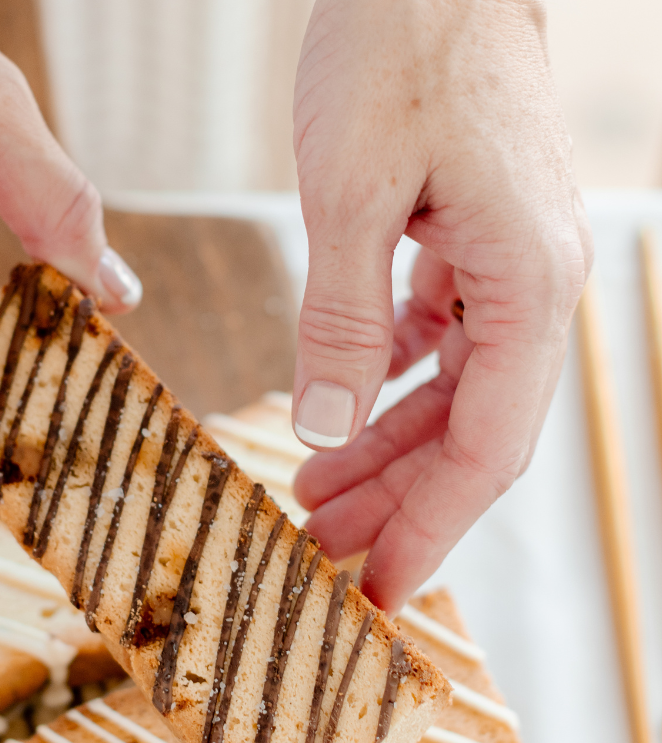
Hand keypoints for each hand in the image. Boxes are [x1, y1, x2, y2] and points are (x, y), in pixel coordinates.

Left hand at [290, 0, 591, 611]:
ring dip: (382, 452)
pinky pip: (432, 343)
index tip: (381, 587)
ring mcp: (503, 268)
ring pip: (448, 397)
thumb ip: (342, 320)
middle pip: (467, 436)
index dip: (430, 527)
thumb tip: (330, 430)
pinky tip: (340, 409)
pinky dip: (384, 386)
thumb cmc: (402, 49)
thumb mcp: (352, 194)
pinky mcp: (467, 246)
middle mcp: (531, 289)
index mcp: (527, 287)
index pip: (486, 449)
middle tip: (323, 554)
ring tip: (313, 497)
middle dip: (396, 504)